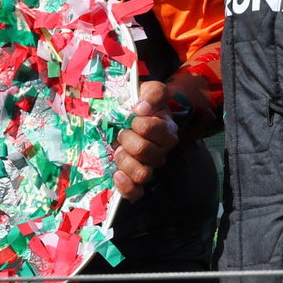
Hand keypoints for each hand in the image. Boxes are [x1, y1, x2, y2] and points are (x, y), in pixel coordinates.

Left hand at [111, 80, 177, 199]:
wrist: (134, 116)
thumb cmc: (142, 103)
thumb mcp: (150, 89)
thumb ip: (152, 94)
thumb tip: (142, 109)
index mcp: (166, 130)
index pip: (154, 129)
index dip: (140, 123)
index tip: (132, 116)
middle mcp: (160, 151)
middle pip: (146, 152)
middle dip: (127, 140)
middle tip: (121, 132)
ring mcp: (148, 166)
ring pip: (142, 174)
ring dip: (125, 161)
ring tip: (116, 150)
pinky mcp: (135, 179)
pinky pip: (136, 193)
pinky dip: (127, 187)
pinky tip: (117, 175)